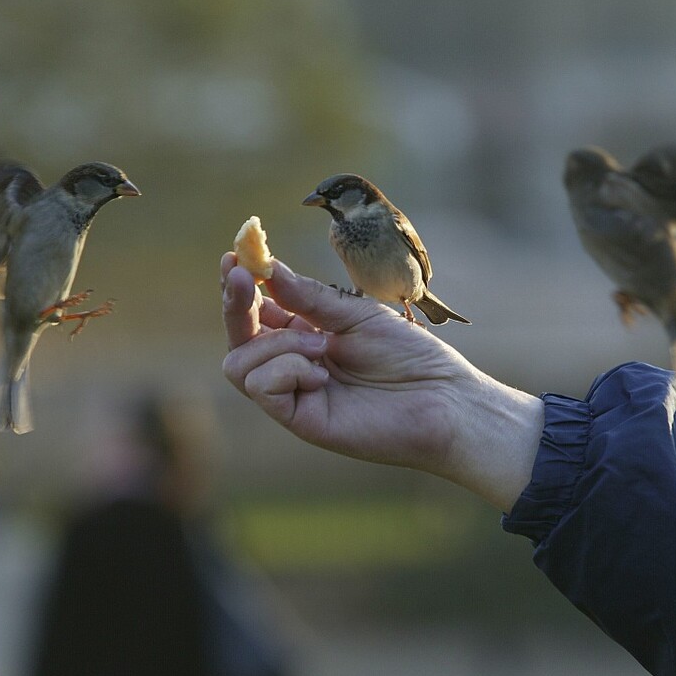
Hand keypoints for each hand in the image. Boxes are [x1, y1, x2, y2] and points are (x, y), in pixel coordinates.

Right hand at [221, 254, 542, 510]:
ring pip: (239, 364)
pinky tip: (321, 375)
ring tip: (322, 348)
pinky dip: (286, 370)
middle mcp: (294, 364)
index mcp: (307, 336)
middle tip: (242, 275)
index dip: (240, 287)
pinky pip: (261, 387)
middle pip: (238, 337)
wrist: (442, 398)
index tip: (233, 257)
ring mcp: (295, 393)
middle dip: (235, 304)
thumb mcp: (356, 314)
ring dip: (275, 344)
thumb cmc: (409, 355)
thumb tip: (265, 270)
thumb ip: (308, 297)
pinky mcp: (300, 418)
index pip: (257, 312)